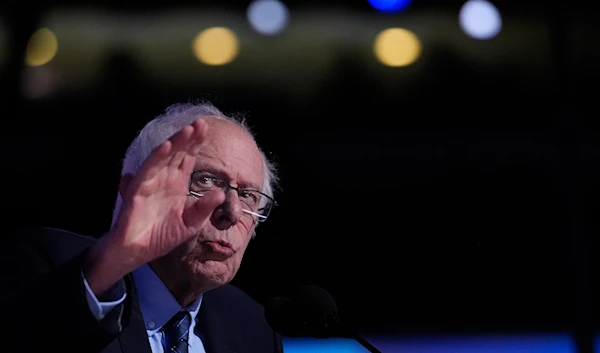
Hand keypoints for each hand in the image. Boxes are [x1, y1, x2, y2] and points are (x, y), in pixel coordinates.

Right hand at [84, 118, 223, 294]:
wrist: (137, 251)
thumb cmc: (162, 235)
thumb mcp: (190, 223)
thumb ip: (205, 207)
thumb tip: (222, 192)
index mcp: (177, 183)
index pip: (188, 158)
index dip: (197, 144)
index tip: (207, 130)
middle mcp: (164, 178)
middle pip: (178, 152)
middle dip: (189, 138)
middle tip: (201, 123)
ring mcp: (151, 181)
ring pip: (164, 156)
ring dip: (176, 142)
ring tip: (188, 130)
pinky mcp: (139, 189)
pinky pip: (148, 170)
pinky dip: (157, 157)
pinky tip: (166, 146)